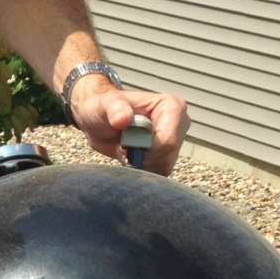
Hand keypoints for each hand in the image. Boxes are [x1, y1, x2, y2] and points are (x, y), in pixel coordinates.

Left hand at [69, 78, 190, 175]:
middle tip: (122, 144)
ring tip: (125, 147)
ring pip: (163, 166)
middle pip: (166, 155)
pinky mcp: (168, 156)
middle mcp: (180, 123)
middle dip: (141, 156)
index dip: (145, 148)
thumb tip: (123, 119)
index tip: (126, 141)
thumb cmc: (103, 108)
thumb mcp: (104, 105)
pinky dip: (140, 169)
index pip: (168, 141)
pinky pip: (159, 173)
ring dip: (139, 162)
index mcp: (172, 106)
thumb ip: (115, 109)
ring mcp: (176, 141)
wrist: (99, 121)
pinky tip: (130, 156)